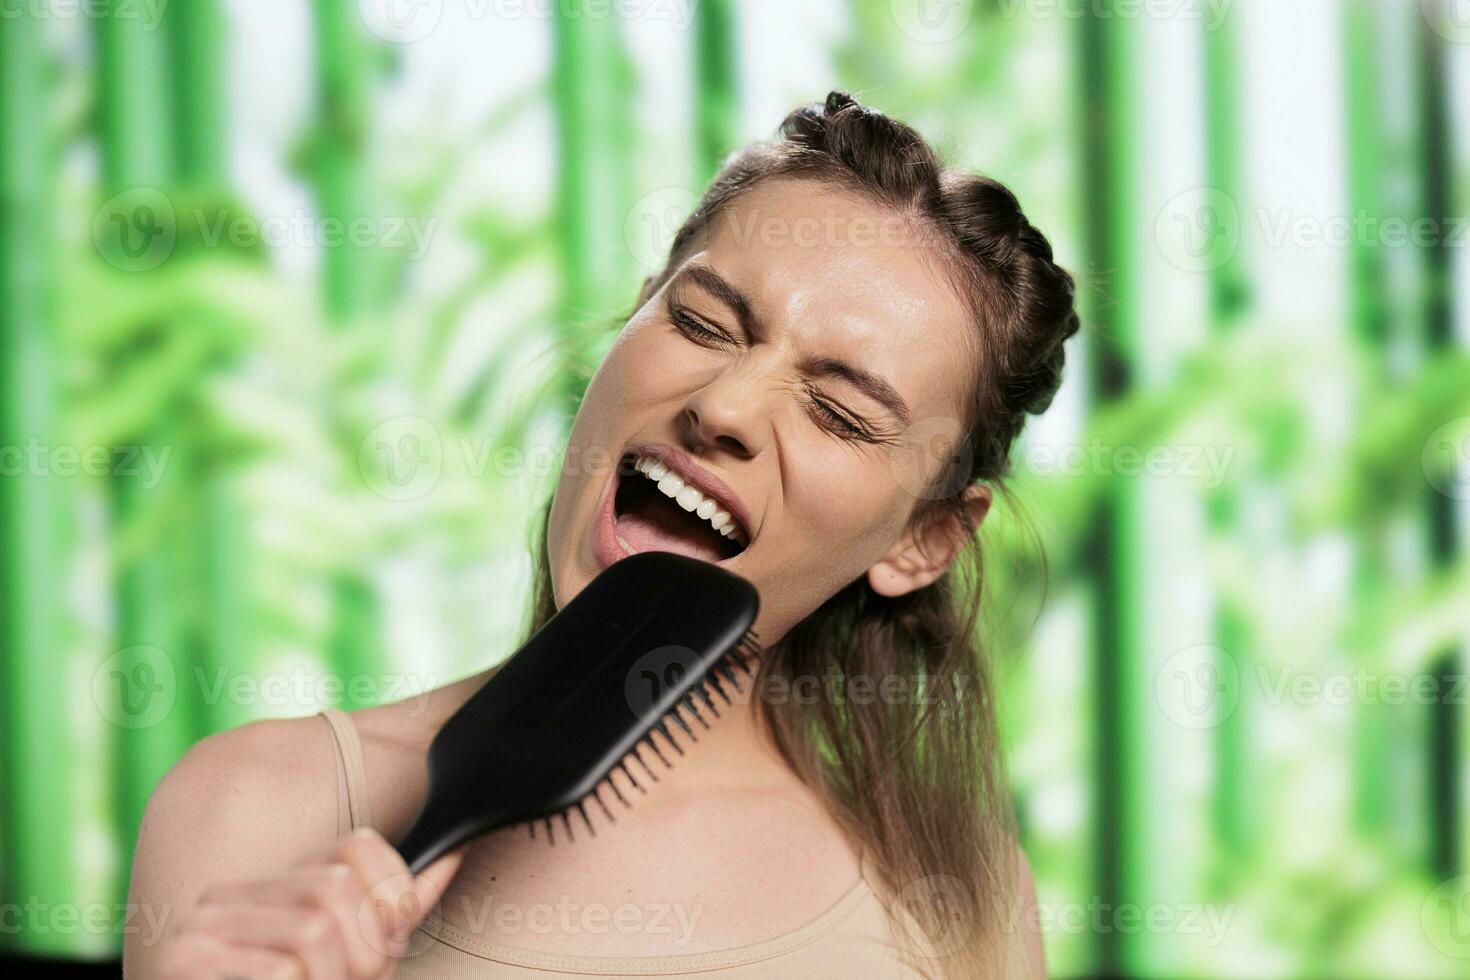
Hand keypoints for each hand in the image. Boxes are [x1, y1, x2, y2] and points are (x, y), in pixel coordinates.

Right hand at [156, 827, 463, 978]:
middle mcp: (235, 891)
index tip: (381, 947)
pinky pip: (279, 970)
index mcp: (277, 883)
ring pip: (313, 930)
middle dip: (363, 952)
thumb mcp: (358, 955)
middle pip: (337, 887)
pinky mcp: (181, 960)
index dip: (388, 900)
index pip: (360, 846)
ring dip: (331, 979)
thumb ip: (397, 910)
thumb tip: (452, 852)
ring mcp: (202, 924)